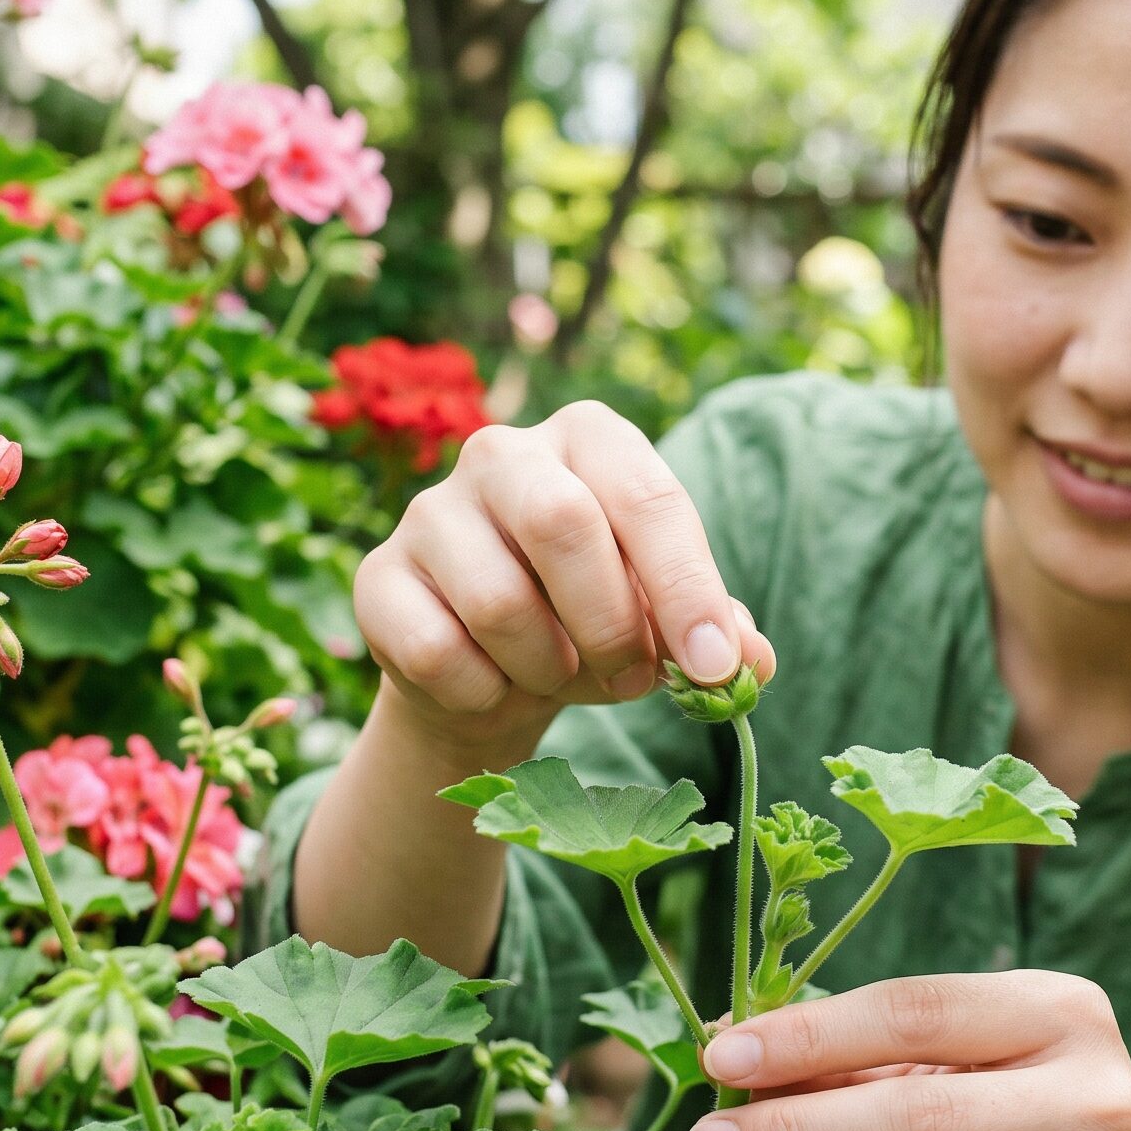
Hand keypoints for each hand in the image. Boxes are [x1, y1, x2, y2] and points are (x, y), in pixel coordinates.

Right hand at [352, 401, 774, 752]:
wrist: (485, 673)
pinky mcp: (379, 576)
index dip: (687, 589)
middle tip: (633, 680)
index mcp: (590, 439)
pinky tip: (492, 684)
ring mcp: (430, 510)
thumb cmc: (590, 624)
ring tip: (557, 674)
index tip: (716, 667)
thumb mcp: (663, 624)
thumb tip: (751, 661)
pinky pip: (438, 650)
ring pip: (498, 601)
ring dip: (546, 667)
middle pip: (562, 524)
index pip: (648, 498)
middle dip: (611, 624)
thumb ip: (715, 631)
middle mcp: (503, 453)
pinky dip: (483, 692)